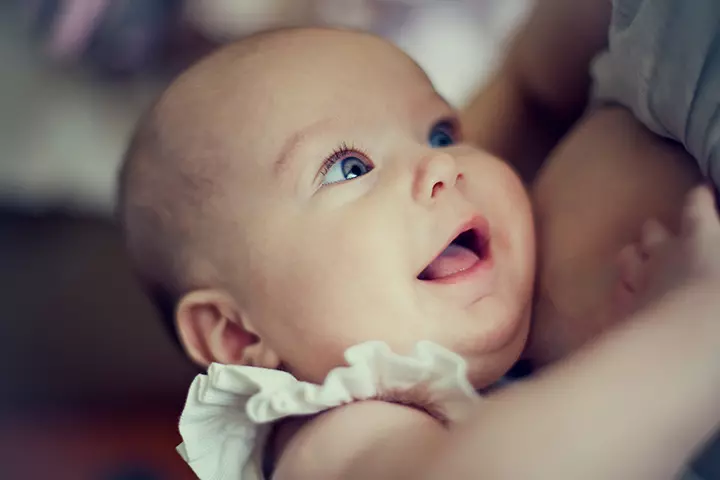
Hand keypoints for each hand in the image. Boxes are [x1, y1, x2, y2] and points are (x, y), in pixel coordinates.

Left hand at [615, 186, 719, 312]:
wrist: (684, 345)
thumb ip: (718, 246)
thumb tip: (718, 271)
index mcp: (701, 239)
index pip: (698, 208)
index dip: (700, 200)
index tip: (701, 192)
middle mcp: (663, 254)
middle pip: (653, 231)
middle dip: (657, 231)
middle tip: (661, 234)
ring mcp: (637, 282)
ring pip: (627, 258)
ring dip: (633, 259)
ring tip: (638, 263)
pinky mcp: (620, 312)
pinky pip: (615, 298)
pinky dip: (620, 298)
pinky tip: (623, 303)